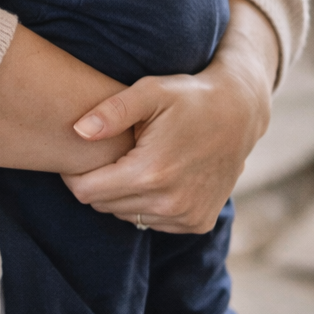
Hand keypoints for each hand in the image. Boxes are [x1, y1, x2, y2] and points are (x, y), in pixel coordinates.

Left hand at [64, 0, 278, 233]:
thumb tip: (78, 131)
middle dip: (97, 183)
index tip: (76, 157)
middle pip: (103, 205)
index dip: (73, 175)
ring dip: (121, 195)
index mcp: (150, 173)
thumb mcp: (150, 91)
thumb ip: (111, 111)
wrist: (241, 113)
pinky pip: (152, 221)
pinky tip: (155, 177)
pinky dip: (146, 203)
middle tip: (105, 156)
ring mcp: (187, 216)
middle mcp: (169, 203)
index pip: (86, 192)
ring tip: (131, 163)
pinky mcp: (199, 222)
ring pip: (126, 215)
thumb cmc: (189, 97)